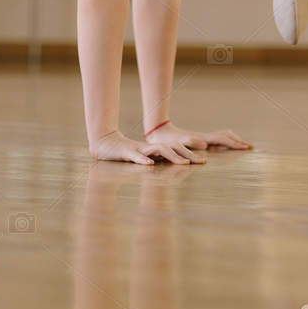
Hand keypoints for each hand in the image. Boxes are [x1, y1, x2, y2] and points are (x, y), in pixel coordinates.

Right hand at [89, 128, 206, 164]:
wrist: (104, 144)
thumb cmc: (126, 153)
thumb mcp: (145, 157)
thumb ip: (158, 159)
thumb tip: (174, 163)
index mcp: (154, 149)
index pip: (175, 149)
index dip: (189, 154)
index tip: (203, 161)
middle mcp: (149, 147)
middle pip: (171, 148)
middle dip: (186, 154)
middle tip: (200, 162)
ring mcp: (138, 149)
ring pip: (157, 150)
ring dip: (171, 156)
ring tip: (183, 163)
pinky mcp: (125, 152)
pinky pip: (135, 156)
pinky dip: (143, 160)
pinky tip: (150, 165)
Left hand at [143, 120, 252, 151]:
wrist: (159, 131)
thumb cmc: (168, 140)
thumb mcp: (178, 142)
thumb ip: (190, 142)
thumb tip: (204, 143)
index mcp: (203, 138)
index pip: (223, 140)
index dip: (235, 144)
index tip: (246, 147)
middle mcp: (204, 137)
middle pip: (225, 136)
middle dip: (237, 141)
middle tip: (249, 146)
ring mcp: (201, 137)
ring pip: (221, 136)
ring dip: (232, 140)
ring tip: (240, 144)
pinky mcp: (198, 140)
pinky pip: (215, 139)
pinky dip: (224, 141)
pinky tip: (224, 145)